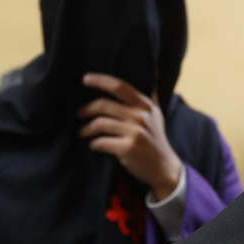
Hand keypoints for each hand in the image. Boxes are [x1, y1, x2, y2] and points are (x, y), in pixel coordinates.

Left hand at [78, 74, 183, 199]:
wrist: (164, 167)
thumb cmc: (155, 139)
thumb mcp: (157, 115)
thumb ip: (151, 97)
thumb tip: (152, 77)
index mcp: (145, 105)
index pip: (119, 86)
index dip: (100, 80)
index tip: (85, 79)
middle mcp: (140, 116)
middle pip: (104, 105)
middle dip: (87, 109)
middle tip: (79, 114)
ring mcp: (134, 132)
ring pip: (100, 123)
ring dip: (86, 128)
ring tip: (82, 132)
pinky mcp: (127, 148)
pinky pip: (101, 142)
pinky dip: (94, 144)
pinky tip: (93, 145)